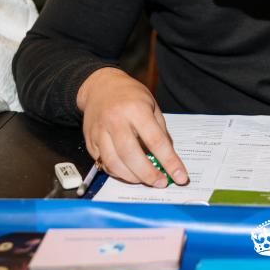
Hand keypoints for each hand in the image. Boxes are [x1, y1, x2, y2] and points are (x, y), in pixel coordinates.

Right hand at [76, 68, 188, 186]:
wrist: (100, 86)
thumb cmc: (130, 95)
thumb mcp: (151, 105)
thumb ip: (159, 131)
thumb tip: (167, 159)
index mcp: (136, 109)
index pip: (155, 140)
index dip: (169, 161)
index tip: (180, 176)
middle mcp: (115, 120)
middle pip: (131, 155)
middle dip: (148, 174)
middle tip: (161, 183)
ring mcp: (99, 131)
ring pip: (114, 163)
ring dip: (132, 177)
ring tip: (145, 180)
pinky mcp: (90, 141)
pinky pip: (103, 163)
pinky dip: (117, 173)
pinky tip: (128, 173)